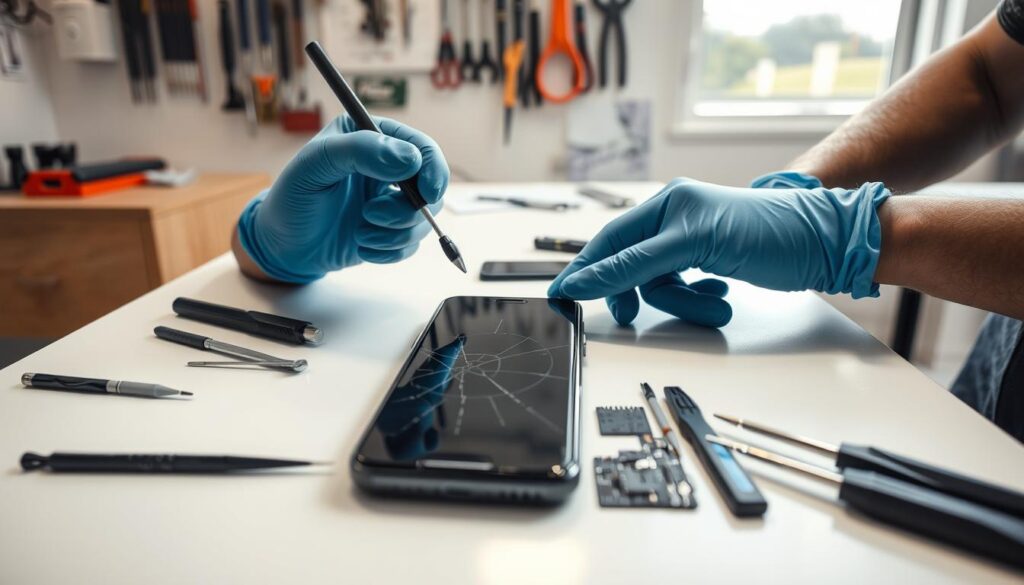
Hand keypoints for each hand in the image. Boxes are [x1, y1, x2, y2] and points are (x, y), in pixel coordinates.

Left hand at [236, 116, 448, 282]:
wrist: (282, 245)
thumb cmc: (292, 198)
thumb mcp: (314, 165)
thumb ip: (359, 151)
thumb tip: (409, 159)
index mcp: (372, 139)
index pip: (421, 147)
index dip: (432, 169)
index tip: (426, 193)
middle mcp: (387, 168)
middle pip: (431, 187)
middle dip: (408, 210)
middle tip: (372, 216)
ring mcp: (391, 201)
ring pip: (423, 220)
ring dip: (395, 234)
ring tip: (361, 233)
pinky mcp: (391, 232)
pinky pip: (411, 245)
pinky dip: (390, 251)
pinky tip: (362, 247)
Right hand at [547, 175, 890, 326]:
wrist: (827, 245)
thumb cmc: (770, 233)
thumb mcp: (694, 246)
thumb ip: (634, 264)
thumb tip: (585, 279)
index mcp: (667, 203)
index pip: (610, 241)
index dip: (585, 271)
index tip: (560, 296)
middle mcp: (676, 216)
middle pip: (634, 266)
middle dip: (646, 294)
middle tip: (634, 317)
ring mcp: (694, 238)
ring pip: (661, 282)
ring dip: (682, 303)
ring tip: (715, 309)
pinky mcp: (712, 257)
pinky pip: (685, 285)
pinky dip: (698, 300)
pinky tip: (721, 299)